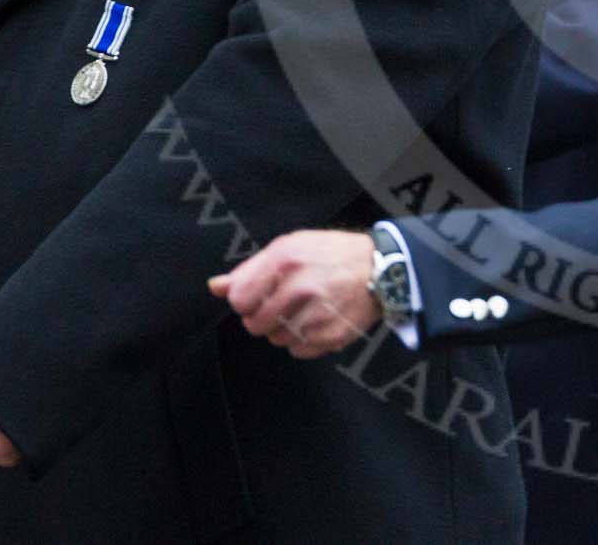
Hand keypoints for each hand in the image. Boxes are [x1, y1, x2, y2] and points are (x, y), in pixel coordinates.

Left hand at [208, 228, 377, 357]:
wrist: (382, 268)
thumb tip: (215, 287)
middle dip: (264, 318)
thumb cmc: (331, 254)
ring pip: (276, 339)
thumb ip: (250, 269)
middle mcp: (300, 286)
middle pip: (255, 324)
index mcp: (285, 259)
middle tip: (284, 304)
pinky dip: (303, 340)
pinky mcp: (331, 335)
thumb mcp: (290, 247)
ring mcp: (317, 313)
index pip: (239, 299)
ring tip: (305, 310)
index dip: (245, 301)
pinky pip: (297, 350)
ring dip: (284, 329)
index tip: (258, 296)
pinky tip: (318, 321)